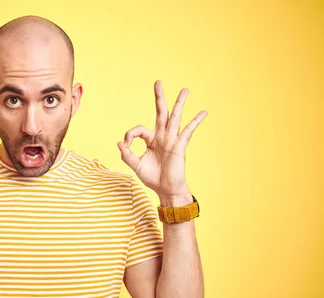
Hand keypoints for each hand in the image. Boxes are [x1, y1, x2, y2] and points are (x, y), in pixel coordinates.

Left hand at [117, 80, 206, 202]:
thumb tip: (119, 142)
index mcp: (151, 140)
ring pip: (174, 117)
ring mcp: (171, 140)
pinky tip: (203, 112)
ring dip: (179, 103)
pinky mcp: (179, 146)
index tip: (125, 145)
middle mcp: (162, 136)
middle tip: (157, 82)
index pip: (138, 129)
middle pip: (160, 113)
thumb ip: (126, 154)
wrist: (166, 190)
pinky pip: (188, 131)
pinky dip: (195, 121)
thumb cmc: (153, 177)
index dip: (129, 135)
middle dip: (159, 97)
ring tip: (185, 89)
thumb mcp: (135, 165)